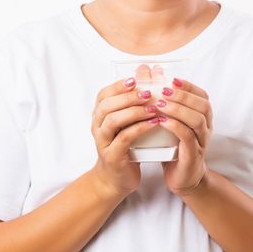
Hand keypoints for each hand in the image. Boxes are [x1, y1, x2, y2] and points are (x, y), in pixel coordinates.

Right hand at [90, 76, 160, 197]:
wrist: (116, 179)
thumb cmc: (124, 147)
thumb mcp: (127, 123)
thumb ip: (133, 102)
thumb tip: (145, 72)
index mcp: (99, 117)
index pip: (103, 95)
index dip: (118, 85)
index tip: (136, 79)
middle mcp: (97, 127)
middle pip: (107, 105)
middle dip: (128, 96)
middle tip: (148, 92)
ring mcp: (103, 142)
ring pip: (113, 120)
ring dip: (134, 111)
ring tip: (154, 106)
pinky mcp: (112, 156)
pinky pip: (125, 138)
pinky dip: (140, 128)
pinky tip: (155, 122)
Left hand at [156, 78, 212, 195]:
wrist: (181, 178)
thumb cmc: (173, 148)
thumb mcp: (168, 124)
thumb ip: (162, 105)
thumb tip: (149, 78)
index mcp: (202, 118)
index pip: (202, 96)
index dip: (188, 86)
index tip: (171, 79)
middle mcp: (206, 128)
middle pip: (202, 105)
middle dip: (183, 95)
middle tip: (163, 89)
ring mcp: (201, 142)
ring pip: (197, 120)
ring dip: (178, 109)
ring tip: (160, 103)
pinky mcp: (193, 155)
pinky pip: (188, 138)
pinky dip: (176, 127)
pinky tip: (162, 122)